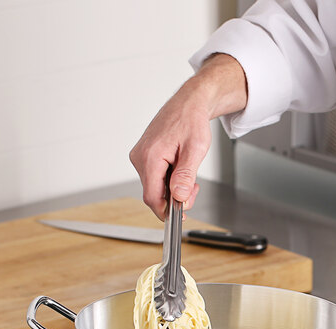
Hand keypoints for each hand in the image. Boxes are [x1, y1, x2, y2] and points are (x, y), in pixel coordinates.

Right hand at [130, 54, 246, 219]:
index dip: (166, 211)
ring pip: (154, 187)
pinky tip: (180, 170)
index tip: (181, 216)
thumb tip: (179, 196)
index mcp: (150, 157)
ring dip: (173, 189)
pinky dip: (169, 181)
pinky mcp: (144, 157)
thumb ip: (186, 175)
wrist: (188, 104)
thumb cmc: (192, 121)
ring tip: (189, 175)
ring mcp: (140, 157)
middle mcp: (140, 157)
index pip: (152, 197)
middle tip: (193, 189)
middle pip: (153, 195)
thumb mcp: (195, 149)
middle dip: (174, 198)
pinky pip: (154, 178)